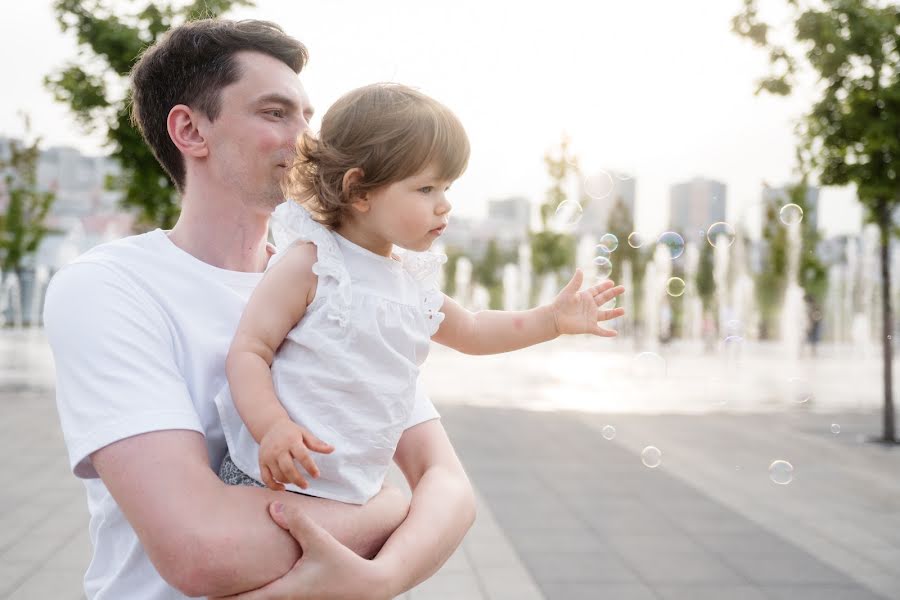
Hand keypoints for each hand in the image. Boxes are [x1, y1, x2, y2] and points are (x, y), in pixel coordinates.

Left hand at [212, 502, 392, 599]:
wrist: (370, 585)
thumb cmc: (345, 565)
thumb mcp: (321, 541)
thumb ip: (297, 523)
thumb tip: (273, 508)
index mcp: (285, 590)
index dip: (223, 598)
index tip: (202, 595)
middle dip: (229, 598)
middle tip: (205, 592)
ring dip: (246, 597)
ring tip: (225, 591)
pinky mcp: (305, 598)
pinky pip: (277, 598)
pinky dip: (262, 595)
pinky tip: (258, 588)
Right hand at [259, 420, 333, 490]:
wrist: (270, 427)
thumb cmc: (290, 431)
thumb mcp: (304, 433)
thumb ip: (317, 443)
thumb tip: (332, 449)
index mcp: (291, 441)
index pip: (302, 456)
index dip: (310, 467)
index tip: (317, 475)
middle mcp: (278, 449)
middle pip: (288, 469)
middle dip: (298, 480)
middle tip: (306, 486)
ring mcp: (268, 457)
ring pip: (278, 475)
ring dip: (289, 482)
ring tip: (297, 482)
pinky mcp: (261, 462)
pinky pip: (266, 478)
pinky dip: (274, 486)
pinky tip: (283, 488)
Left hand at [550, 269, 624, 335]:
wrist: (554, 318)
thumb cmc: (560, 304)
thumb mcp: (569, 291)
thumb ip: (576, 282)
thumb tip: (580, 269)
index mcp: (585, 297)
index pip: (597, 290)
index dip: (604, 286)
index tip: (612, 282)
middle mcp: (590, 306)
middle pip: (604, 299)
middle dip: (613, 293)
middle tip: (623, 288)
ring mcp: (591, 317)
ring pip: (606, 315)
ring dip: (614, 313)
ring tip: (623, 310)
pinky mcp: (589, 327)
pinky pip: (600, 331)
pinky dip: (607, 333)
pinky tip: (615, 333)